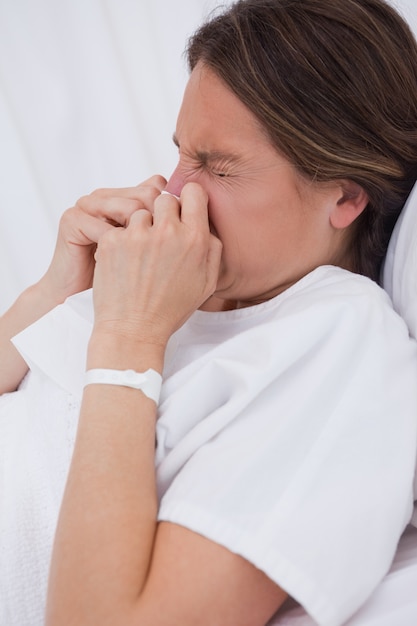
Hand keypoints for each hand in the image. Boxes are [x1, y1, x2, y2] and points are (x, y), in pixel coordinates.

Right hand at [38, 176, 165, 304]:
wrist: (83, 300)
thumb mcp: (150, 251)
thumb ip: (169, 229)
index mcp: (123, 197)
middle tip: (155, 257)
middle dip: (158, 227)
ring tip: (137, 263)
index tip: (175, 245)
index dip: (171, 215)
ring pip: (130, 208)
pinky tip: (121, 268)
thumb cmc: (121, 280)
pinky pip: (107, 228)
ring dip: (138, 241)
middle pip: (147, 195)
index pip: (157, 188)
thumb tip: (195, 212)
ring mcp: (87, 205)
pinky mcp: (72, 220)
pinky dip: (118, 252)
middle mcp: (105, 196)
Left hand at [91, 182, 222, 347]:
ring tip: (140, 255)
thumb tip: (206, 222)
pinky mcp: (112, 241)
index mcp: (195, 239)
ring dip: (140, 227)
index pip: (193, 191)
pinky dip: (120, 241)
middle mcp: (168, 233)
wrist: (134, 329)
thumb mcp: (206, 282)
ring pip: (140, 212)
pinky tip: (124, 262)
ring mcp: (137, 235)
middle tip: (159, 237)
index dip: (187, 200)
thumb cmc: (170, 309)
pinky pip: (118, 227)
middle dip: (163, 213)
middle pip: (165, 198)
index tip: (182, 211)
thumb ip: (212, 247)